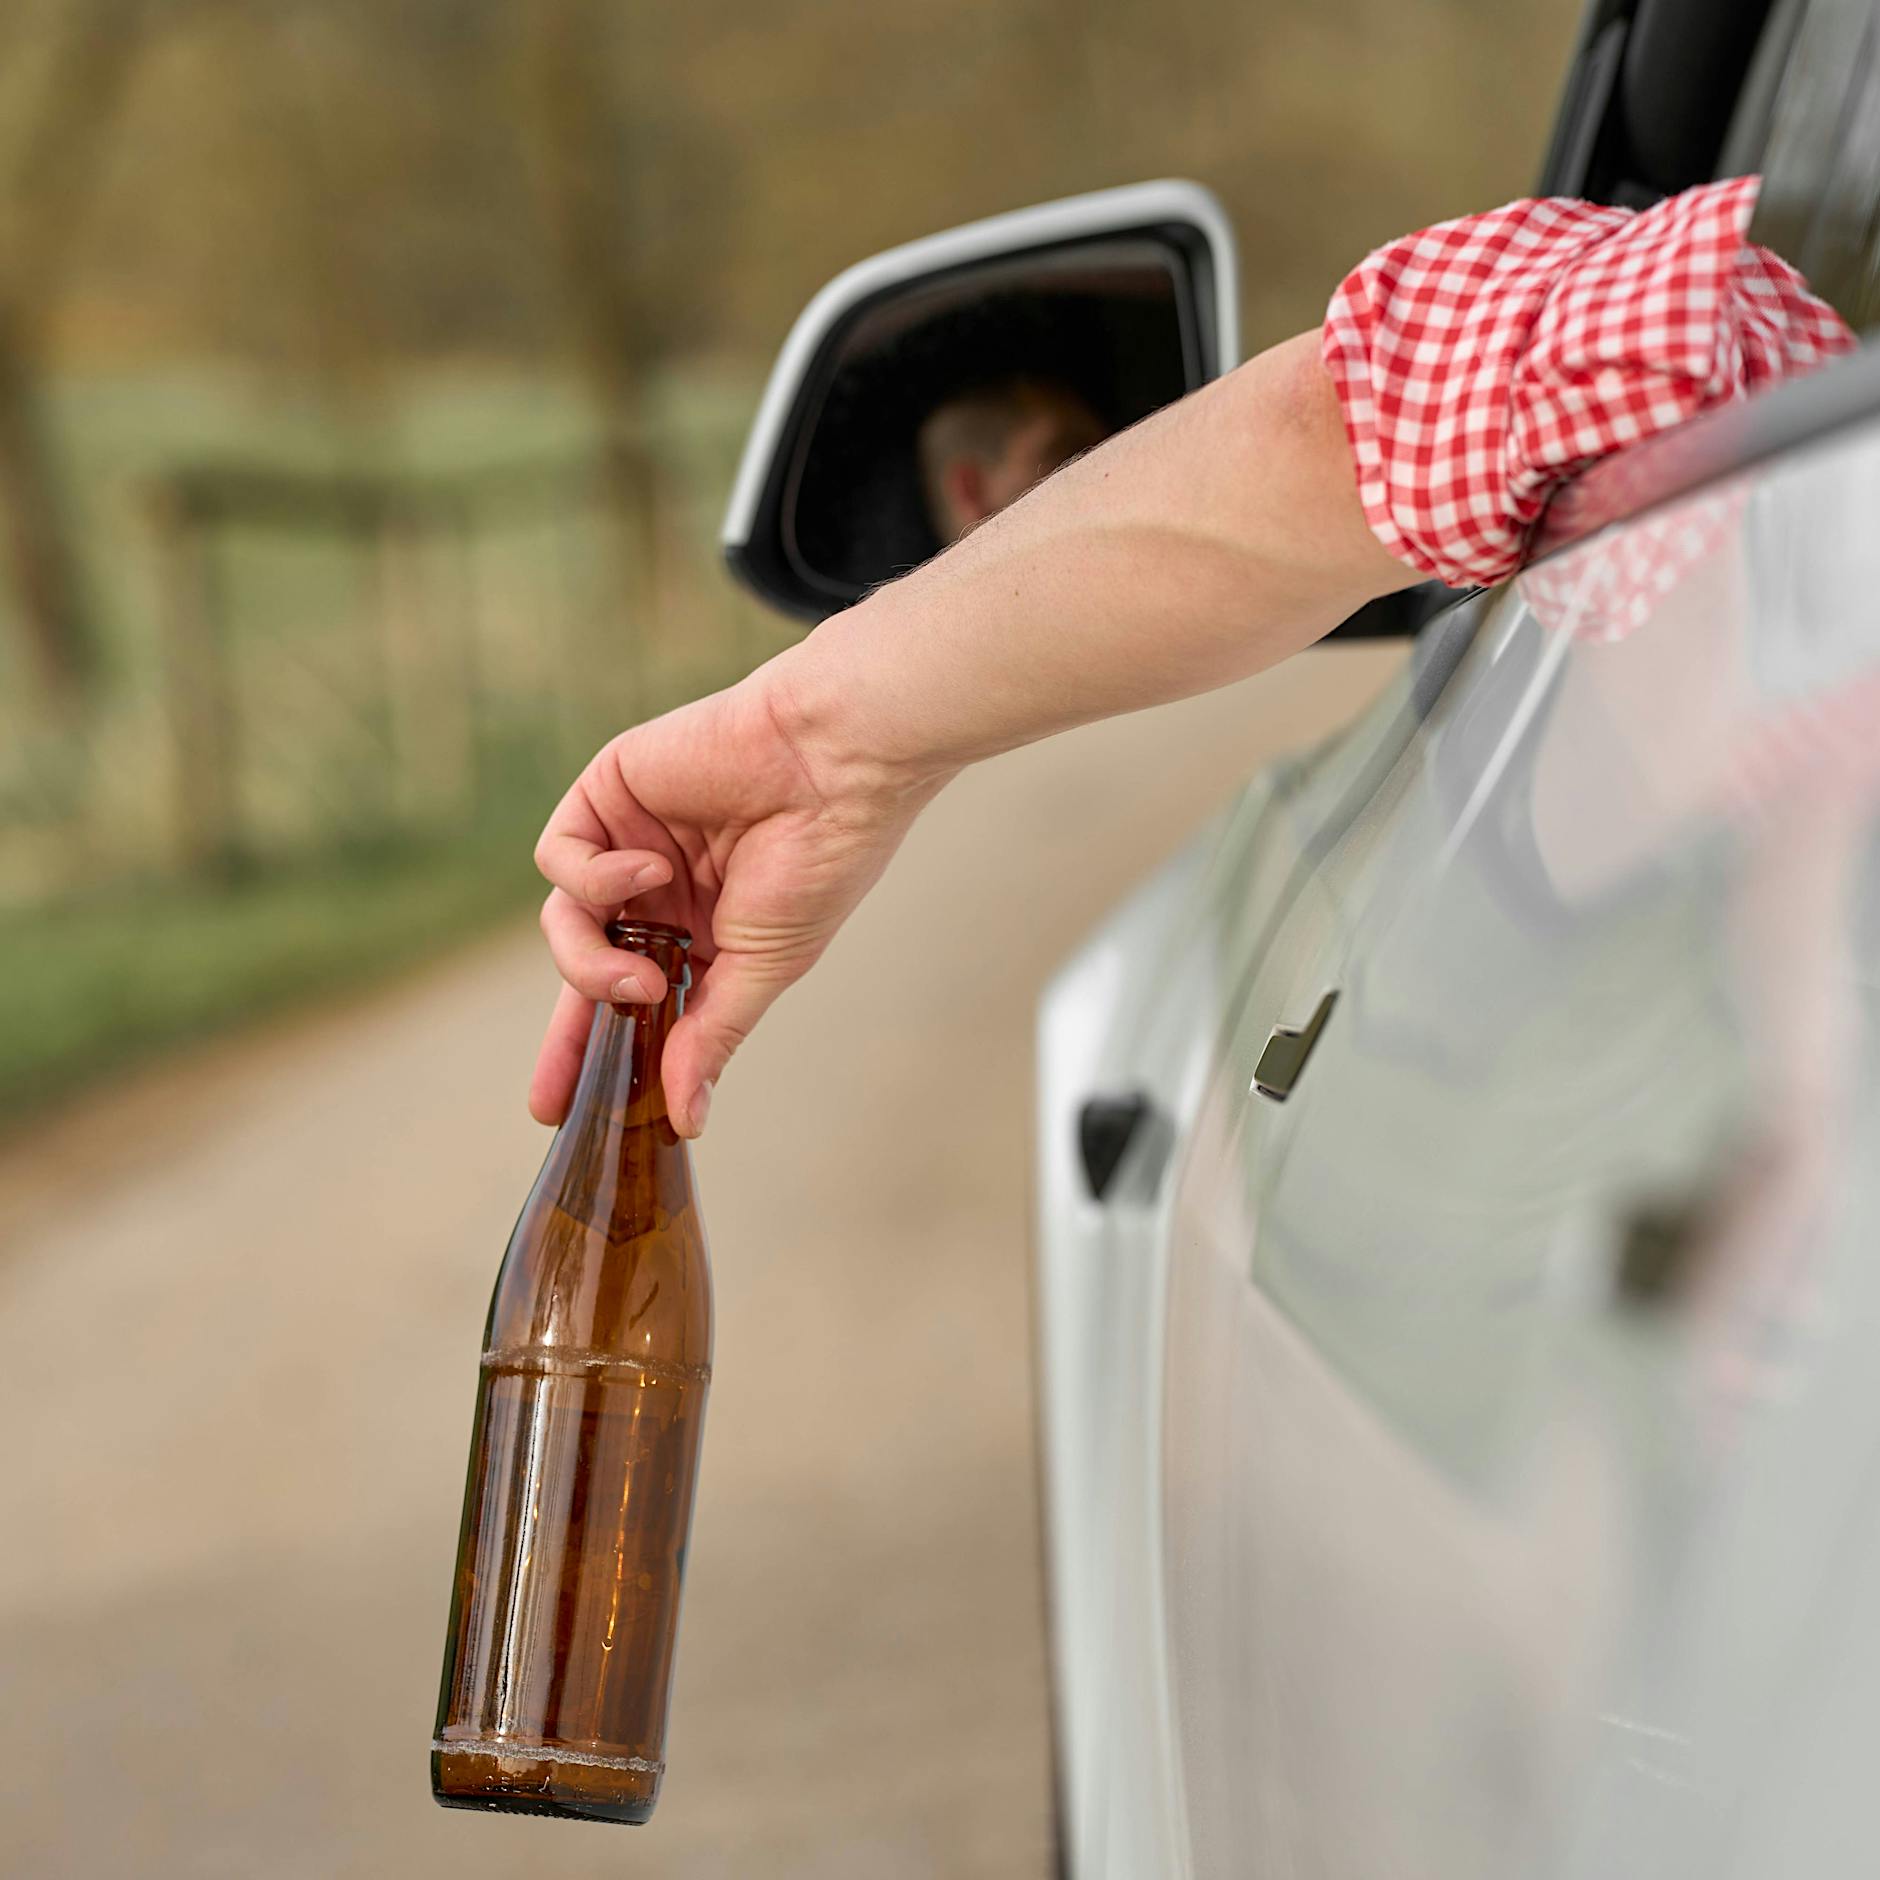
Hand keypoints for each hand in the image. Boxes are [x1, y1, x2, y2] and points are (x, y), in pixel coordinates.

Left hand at [530, 661, 937, 1133]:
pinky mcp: (607, 794)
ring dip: (589, 964)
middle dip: (567, 1034)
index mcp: (704, 933)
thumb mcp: (764, 967)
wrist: (834, 763)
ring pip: (567, 922)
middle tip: (552, 1095)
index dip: (600, 1055)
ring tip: (641, 978)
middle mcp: (661, 892)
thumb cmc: (821, 860)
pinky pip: (560, 856)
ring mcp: (630, 844)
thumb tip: (687, 1117)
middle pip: (586, 969)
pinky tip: (650, 869)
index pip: (637, 1003)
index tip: (567, 1117)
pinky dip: (594, 876)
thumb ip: (711, 1035)